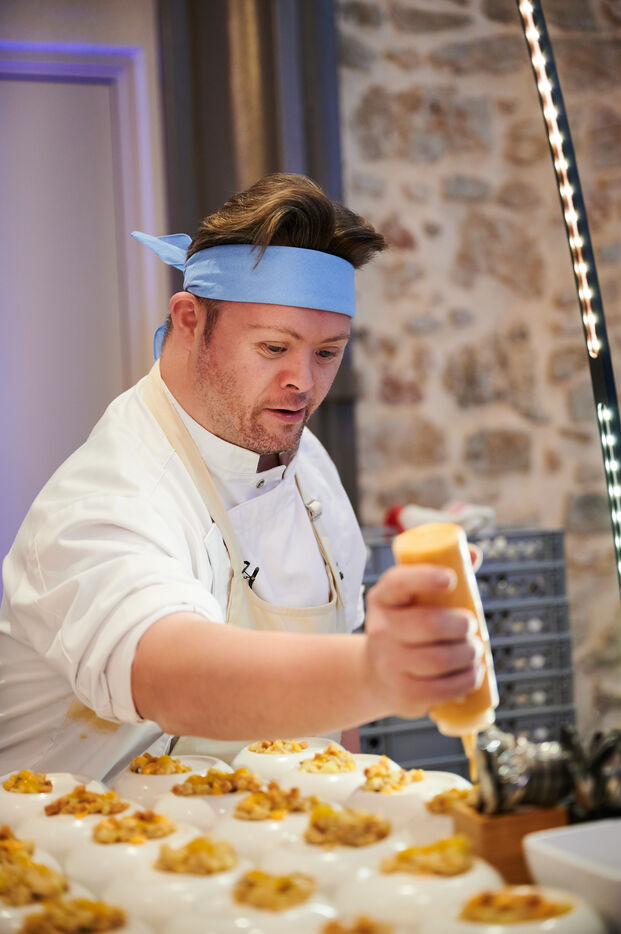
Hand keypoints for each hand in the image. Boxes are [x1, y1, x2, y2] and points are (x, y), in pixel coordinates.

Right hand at [363, 564, 483, 719]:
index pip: (399, 583)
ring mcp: (388, 663)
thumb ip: (440, 573)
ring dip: (469, 654)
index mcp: (383, 598)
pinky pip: (441, 689)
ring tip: (475, 651)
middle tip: (472, 627)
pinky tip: (473, 673)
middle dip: (462, 625)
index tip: (451, 579)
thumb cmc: (406, 628)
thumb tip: (473, 553)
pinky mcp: (403, 693)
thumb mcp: (412, 599)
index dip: (425, 577)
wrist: (376, 674)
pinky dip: (466, 680)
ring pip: (439, 659)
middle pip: (428, 624)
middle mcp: (380, 629)